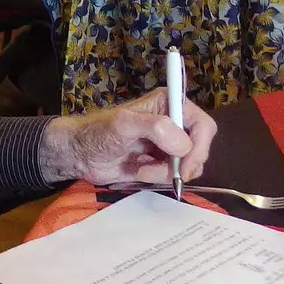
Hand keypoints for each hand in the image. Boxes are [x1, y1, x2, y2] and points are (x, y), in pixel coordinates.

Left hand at [38, 87, 216, 187]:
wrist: (81, 155)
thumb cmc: (99, 132)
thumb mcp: (124, 124)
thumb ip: (155, 128)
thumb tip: (184, 145)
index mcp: (169, 105)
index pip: (203, 125)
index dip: (199, 146)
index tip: (185, 165)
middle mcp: (174, 123)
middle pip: (200, 147)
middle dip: (186, 163)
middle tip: (170, 173)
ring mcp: (168, 145)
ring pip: (190, 164)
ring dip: (169, 172)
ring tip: (144, 169)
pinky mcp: (161, 163)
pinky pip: (176, 175)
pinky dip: (161, 178)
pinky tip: (141, 172)